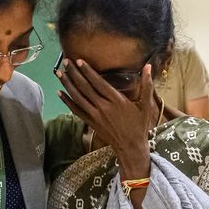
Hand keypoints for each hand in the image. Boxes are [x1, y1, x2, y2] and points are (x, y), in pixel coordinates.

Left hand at [57, 59, 154, 174]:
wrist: (131, 147)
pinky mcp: (91, 123)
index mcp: (116, 101)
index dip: (88, 71)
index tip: (79, 61)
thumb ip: (147, 85)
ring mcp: (95, 115)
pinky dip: (67, 102)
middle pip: (85, 87)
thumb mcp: (146, 106)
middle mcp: (103, 107)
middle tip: (65, 62)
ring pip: (78, 97)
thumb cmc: (139, 126)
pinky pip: (76, 110)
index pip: (98, 82)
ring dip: (68, 85)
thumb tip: (149, 66)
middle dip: (74, 73)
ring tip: (59, 73)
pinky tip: (60, 93)